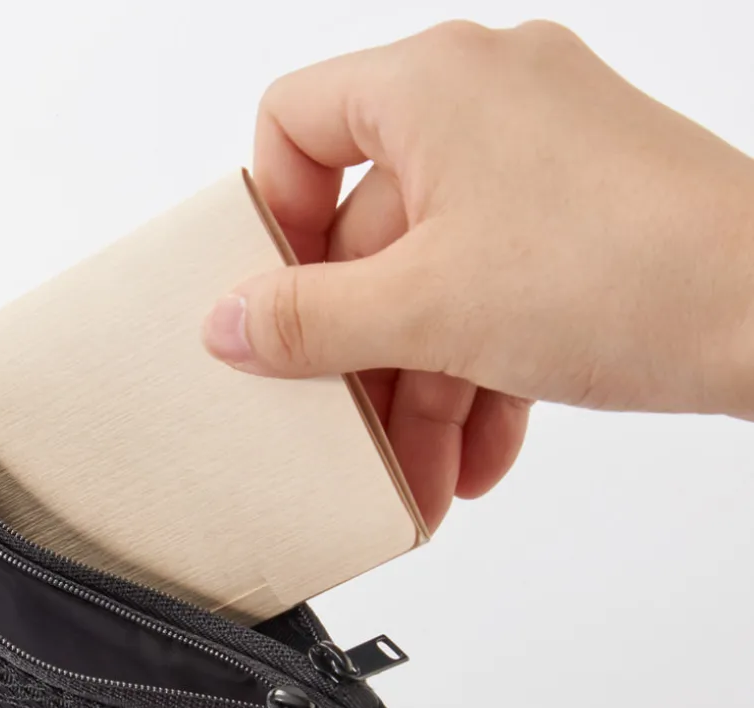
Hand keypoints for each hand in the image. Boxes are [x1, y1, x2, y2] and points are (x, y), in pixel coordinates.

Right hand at [202, 21, 753, 528]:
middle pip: (368, 236)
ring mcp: (539, 163)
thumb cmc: (625, 272)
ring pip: (436, 283)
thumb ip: (306, 320)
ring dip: (419, 392)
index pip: (297, 123)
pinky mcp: (581, 221)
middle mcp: (485, 105)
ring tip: (418, 474)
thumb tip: (228, 323)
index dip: (273, 218)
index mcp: (432, 86)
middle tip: (346, 430)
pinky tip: (475, 457)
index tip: (273, 302)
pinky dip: (477, 376)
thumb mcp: (424, 310)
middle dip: (359, 356)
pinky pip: (496, 296)